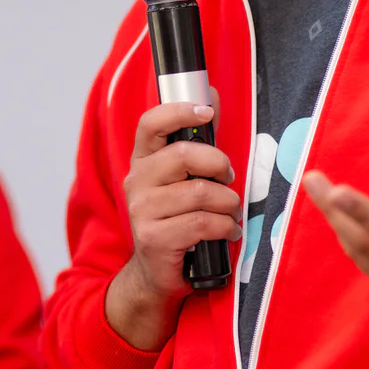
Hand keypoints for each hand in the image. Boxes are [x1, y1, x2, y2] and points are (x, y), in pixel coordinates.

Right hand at [106, 102, 242, 350]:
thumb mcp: (184, 178)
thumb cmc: (177, 218)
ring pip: (200, 193)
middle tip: (229, 178)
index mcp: (143, 161)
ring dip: (228, 203)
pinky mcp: (155, 238)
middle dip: (218, 164)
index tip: (207, 113)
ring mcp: (142, 211)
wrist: (157, 272)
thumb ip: (197, 140)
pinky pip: (202, 223)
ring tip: (232, 213)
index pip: (151, 123)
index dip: (179, 112)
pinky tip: (228, 232)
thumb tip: (211, 95)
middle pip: (182, 155)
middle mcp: (136, 182)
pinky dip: (226, 227)